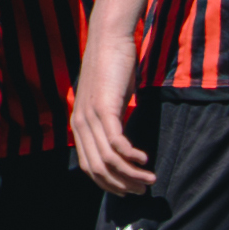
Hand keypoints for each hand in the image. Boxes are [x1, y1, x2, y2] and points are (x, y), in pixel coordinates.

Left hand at [69, 28, 152, 195]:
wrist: (109, 38)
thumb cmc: (112, 68)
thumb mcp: (108, 100)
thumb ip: (110, 121)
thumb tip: (121, 140)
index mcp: (78, 125)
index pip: (89, 167)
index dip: (108, 183)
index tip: (127, 190)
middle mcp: (80, 124)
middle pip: (98, 169)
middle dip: (121, 185)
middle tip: (142, 190)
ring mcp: (91, 117)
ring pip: (108, 160)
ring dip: (131, 175)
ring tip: (150, 179)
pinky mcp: (105, 108)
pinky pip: (116, 143)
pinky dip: (131, 156)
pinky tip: (144, 159)